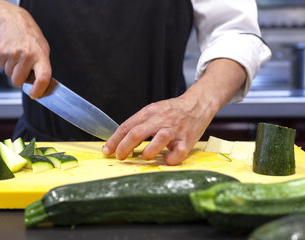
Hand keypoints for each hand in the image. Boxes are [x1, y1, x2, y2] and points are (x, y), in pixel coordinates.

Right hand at [0, 0, 51, 98]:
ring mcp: (13, 54)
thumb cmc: (31, 38)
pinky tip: (11, 53)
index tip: (35, 95)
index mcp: (42, 56)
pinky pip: (2, 67)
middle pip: (18, 81)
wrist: (15, 20)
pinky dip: (6, 63)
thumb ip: (42, 68)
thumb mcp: (43, 51)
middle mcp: (28, 55)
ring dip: (12, 69)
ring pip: (9, 75)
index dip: (39, 90)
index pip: (43, 78)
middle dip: (19, 78)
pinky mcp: (1, 52)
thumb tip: (41, 87)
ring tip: (18, 56)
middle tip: (23, 67)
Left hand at [102, 91, 217, 164]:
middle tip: (119, 156)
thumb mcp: (153, 110)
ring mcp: (174, 130)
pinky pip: (178, 153)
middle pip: (137, 133)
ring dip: (148, 151)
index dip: (114, 140)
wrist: (197, 104)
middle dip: (124, 147)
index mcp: (149, 112)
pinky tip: (166, 158)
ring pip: (158, 140)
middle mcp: (160, 120)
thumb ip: (139, 123)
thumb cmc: (172, 111)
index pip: (127, 126)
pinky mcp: (187, 140)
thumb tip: (121, 140)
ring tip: (144, 156)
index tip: (107, 150)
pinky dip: (170, 159)